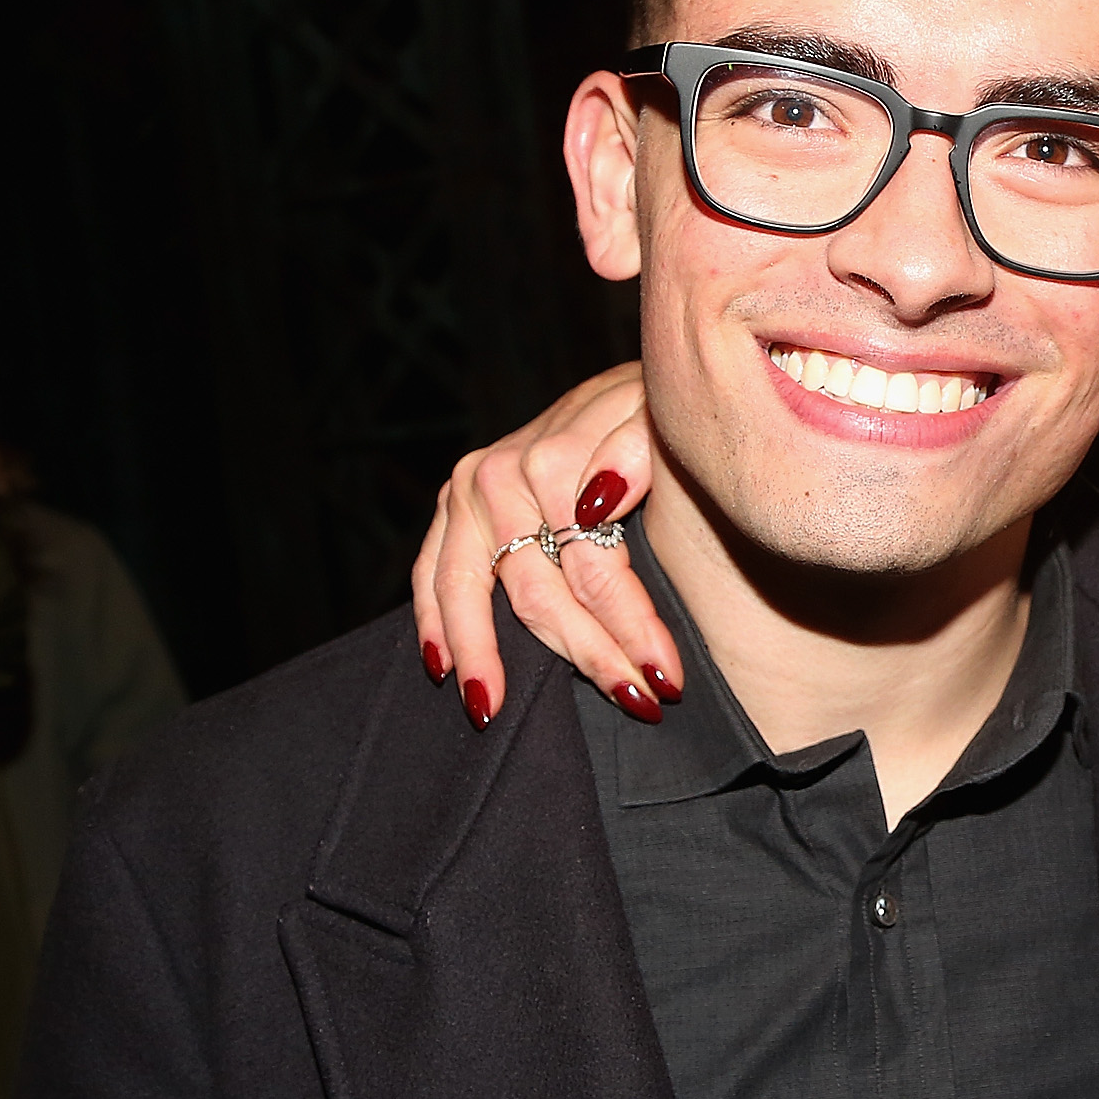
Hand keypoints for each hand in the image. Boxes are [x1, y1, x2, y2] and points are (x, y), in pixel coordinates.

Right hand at [411, 362, 672, 726]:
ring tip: (496, 711)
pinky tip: (442, 668)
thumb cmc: (655, 411)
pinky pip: (431, 570)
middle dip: (587, 655)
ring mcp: (469, 489)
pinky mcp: (453, 502)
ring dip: (488, 657)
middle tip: (633, 704)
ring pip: (477, 594)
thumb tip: (597, 502)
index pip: (593, 570)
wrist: (629, 386)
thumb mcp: (660, 417)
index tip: (667, 680)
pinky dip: (434, 621)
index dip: (631, 629)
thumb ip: (634, 452)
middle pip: (539, 591)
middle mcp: (501, 475)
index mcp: (555, 460)